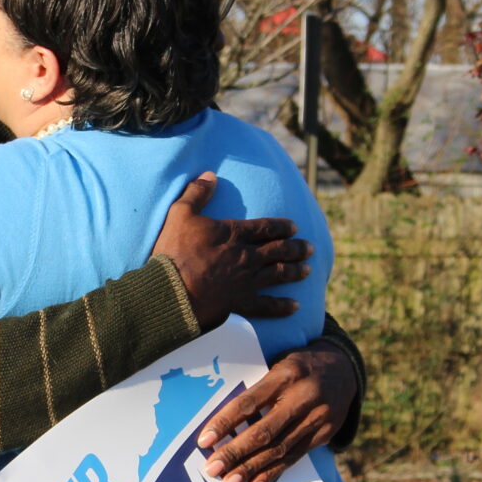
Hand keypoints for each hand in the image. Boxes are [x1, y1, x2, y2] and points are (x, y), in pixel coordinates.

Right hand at [152, 173, 311, 327]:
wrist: (171, 291)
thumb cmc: (174, 252)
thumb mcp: (180, 214)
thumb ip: (197, 193)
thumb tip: (210, 174)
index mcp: (234, 234)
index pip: (265, 227)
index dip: (281, 226)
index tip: (294, 227)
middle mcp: (246, 257)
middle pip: (278, 251)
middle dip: (296, 248)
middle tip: (310, 248)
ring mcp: (246, 281)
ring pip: (278, 274)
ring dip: (295, 271)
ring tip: (308, 270)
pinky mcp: (240, 303)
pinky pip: (267, 306)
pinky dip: (282, 306)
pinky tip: (296, 306)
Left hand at [195, 339, 358, 481]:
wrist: (344, 369)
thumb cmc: (298, 368)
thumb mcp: (278, 367)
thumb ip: (256, 391)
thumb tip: (221, 424)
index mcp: (285, 375)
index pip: (249, 402)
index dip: (225, 423)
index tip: (204, 441)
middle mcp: (303, 397)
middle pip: (264, 431)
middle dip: (235, 453)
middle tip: (212, 469)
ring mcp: (317, 418)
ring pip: (279, 449)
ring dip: (251, 469)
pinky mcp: (325, 434)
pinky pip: (295, 457)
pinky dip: (273, 473)